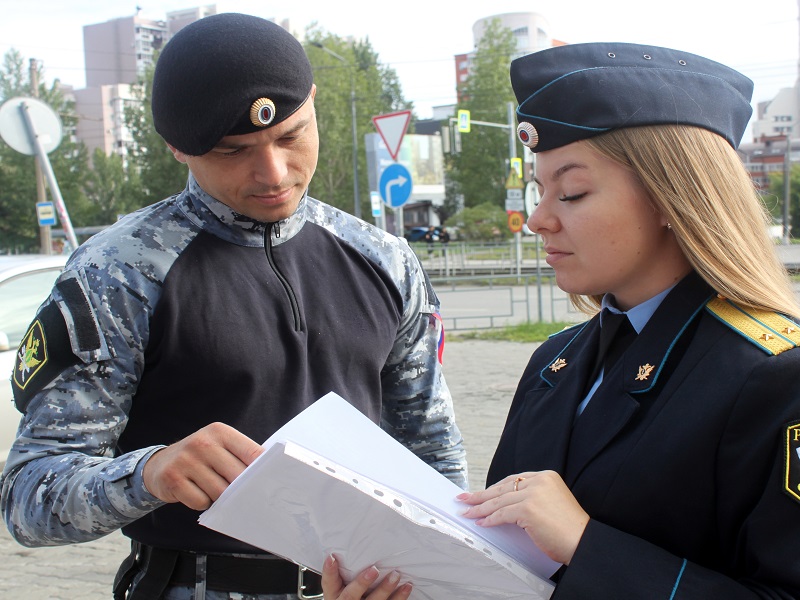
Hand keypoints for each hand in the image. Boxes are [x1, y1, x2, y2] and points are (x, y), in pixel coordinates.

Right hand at [142, 422, 263, 509]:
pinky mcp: (173, 479)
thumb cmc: (201, 457)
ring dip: (220, 497)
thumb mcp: (220, 447)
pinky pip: (200, 502)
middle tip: (245, 496)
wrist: (160, 464)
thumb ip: (241, 456)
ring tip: (214, 489)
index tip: (273, 483)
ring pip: (219, 491)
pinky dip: (202, 503)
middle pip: (237, 475)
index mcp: (220, 432)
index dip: (264, 470)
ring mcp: (186, 460)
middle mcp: (202, 442)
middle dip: (242, 489)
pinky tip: (197, 493)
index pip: (252, 452)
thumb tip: (269, 475)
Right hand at [321, 554, 411, 599]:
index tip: (332, 557)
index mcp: (335, 595)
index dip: (329, 571)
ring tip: (396, 575)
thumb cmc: (351, 595)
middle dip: (362, 583)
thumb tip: (346, 546)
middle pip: (351, 595)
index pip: (329, 583)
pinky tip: (407, 586)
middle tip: (374, 569)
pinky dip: (400, 597)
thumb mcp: (341, 587)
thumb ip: (344, 572)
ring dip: (385, 589)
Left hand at [457, 471, 588, 564]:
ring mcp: (533, 493)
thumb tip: (505, 506)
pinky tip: (481, 523)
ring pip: (499, 501)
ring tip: (467, 512)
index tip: (481, 493)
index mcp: (546, 476)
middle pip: (503, 488)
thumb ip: (532, 498)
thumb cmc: (569, 529)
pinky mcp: (528, 508)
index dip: (494, 488)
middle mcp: (539, 481)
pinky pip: (502, 514)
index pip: (513, 480)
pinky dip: (489, 519)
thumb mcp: (550, 503)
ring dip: (480, 508)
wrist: (582, 541)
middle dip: (481, 495)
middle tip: (465, 498)